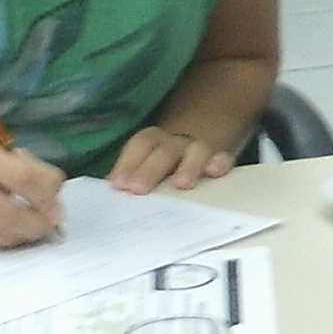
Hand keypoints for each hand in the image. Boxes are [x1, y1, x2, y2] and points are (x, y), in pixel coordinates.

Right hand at [0, 141, 65, 247]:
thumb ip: (31, 174)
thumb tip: (57, 209)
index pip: (25, 178)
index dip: (48, 195)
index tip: (56, 204)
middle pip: (13, 215)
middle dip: (39, 224)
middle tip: (49, 224)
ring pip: (3, 236)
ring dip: (24, 235)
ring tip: (28, 225)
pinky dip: (5, 240)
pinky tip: (4, 229)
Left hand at [109, 125, 234, 194]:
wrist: (200, 140)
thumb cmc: (167, 165)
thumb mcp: (148, 167)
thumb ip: (131, 177)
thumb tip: (109, 193)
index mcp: (154, 142)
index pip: (140, 146)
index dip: (128, 163)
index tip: (118, 185)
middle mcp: (176, 143)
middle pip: (163, 150)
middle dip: (150, 170)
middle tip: (139, 189)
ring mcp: (199, 150)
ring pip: (195, 151)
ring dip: (188, 167)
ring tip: (182, 185)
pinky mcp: (221, 159)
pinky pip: (223, 158)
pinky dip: (220, 163)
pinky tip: (214, 172)